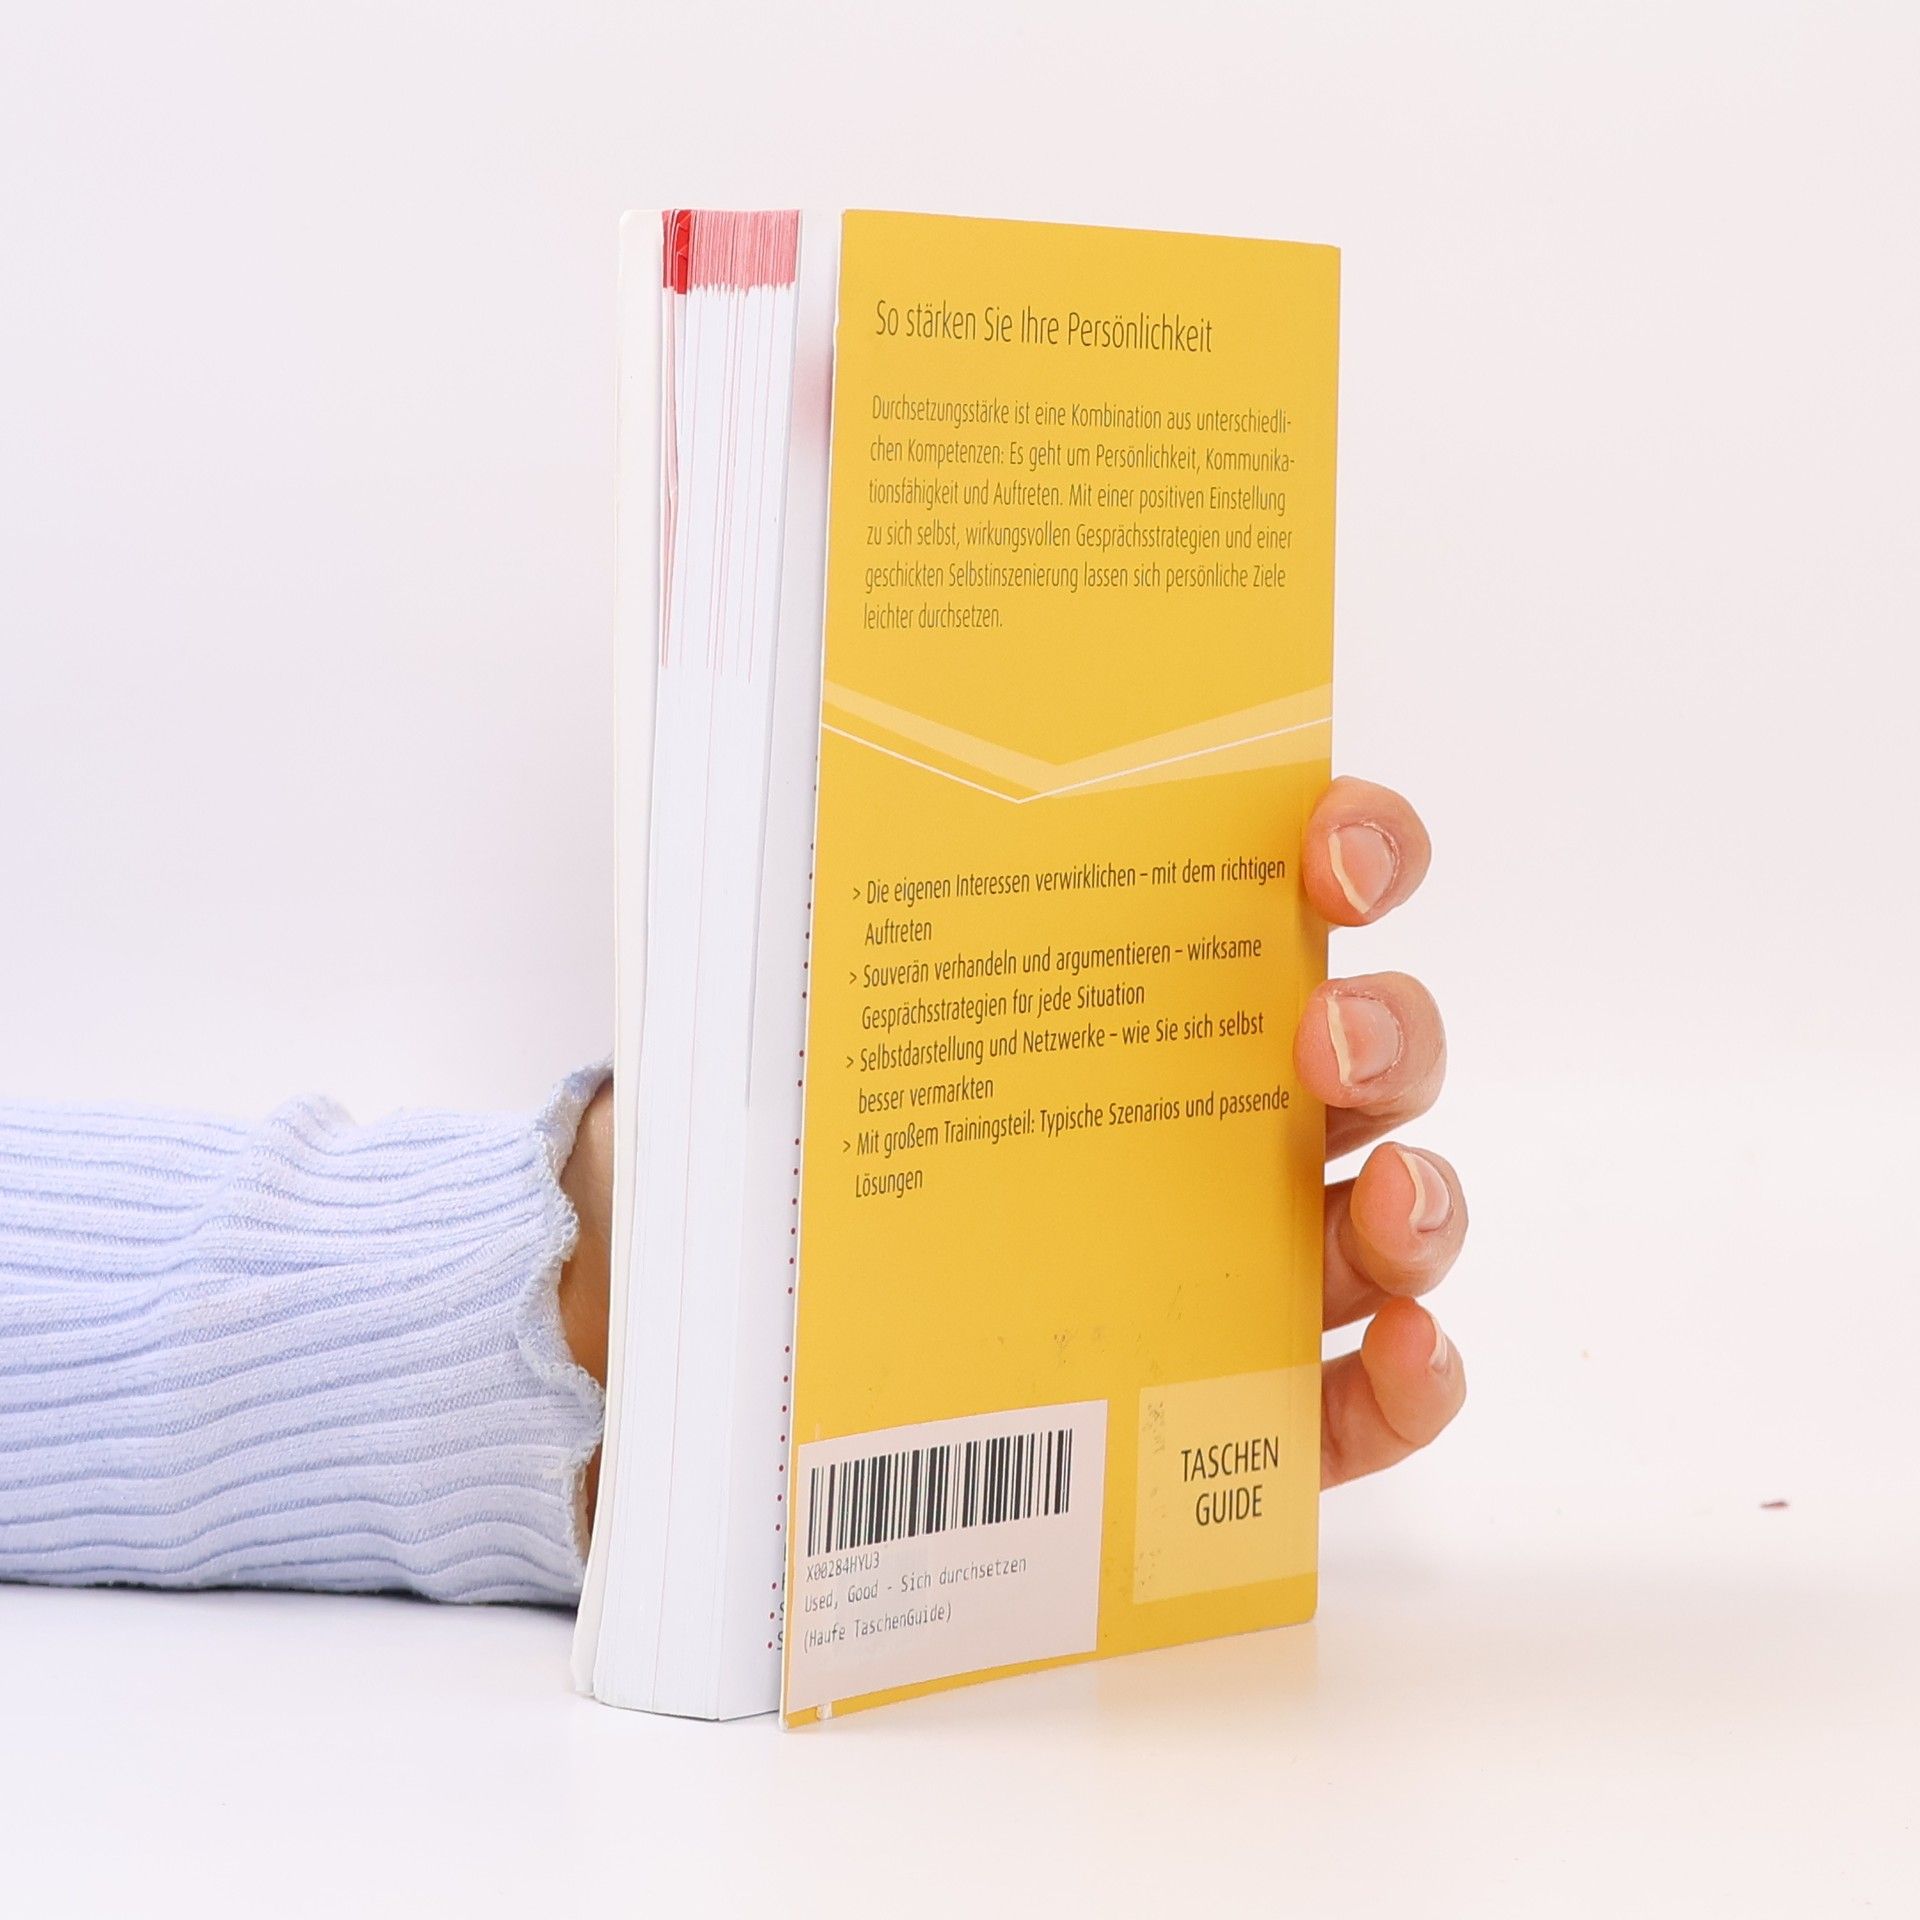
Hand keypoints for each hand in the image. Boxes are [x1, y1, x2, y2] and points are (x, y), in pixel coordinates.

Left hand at [557, 773, 1467, 1514]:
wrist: (773, 1414)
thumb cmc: (800, 1217)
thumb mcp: (784, 1070)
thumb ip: (791, 969)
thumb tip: (741, 849)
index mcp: (1134, 1014)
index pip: (1278, 900)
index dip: (1352, 848)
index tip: (1329, 854)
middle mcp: (1219, 1127)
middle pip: (1370, 1051)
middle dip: (1386, 1026)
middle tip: (1323, 1038)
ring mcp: (1259, 1273)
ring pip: (1398, 1214)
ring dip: (1426, 1198)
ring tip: (1389, 1207)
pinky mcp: (1264, 1413)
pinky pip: (1376, 1397)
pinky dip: (1416, 1378)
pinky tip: (1404, 1350)